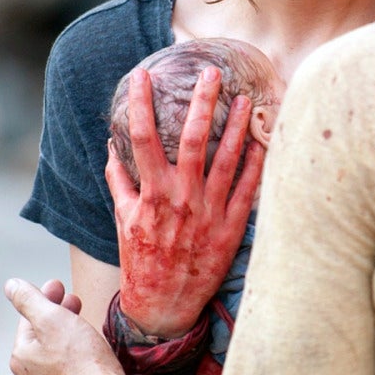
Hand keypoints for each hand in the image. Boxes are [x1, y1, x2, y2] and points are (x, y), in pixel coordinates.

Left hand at [6, 278, 146, 374]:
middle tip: (75, 303)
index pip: (29, 318)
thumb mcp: (54, 319)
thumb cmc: (84, 365)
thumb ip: (30, 300)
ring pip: (55, 355)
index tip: (60, 286)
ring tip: (86, 329)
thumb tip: (12, 286)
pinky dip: (77, 358)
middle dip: (58, 316)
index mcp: (22, 355)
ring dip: (67, 337)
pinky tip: (90, 355)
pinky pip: (68, 371)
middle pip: (42, 336)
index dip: (45, 298)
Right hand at [106, 66, 266, 336]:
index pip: (143, 138)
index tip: (143, 75)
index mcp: (152, 193)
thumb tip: (111, 148)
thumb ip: (119, 182)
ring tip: (244, 97)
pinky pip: (248, 188)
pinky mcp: (232, 226)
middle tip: (211, 71)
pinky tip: (263, 139)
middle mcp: (181, 198)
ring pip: (227, 159)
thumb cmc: (142, 259)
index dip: (141, 103)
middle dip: (203, 101)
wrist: (164, 303)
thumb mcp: (123, 220)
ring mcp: (210, 211)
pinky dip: (256, 162)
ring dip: (237, 125)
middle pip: (194, 138)